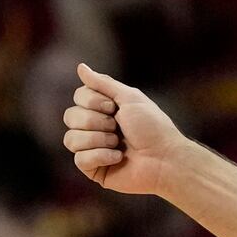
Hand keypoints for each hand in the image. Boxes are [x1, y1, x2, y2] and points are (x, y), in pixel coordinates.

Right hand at [65, 63, 188, 195]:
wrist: (165, 158)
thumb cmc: (153, 127)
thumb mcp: (129, 98)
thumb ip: (103, 83)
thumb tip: (81, 67)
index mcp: (103, 109)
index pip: (78, 97)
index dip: (92, 101)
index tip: (114, 107)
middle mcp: (95, 128)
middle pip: (70, 116)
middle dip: (96, 121)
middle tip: (117, 127)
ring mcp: (92, 149)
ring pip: (71, 139)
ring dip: (98, 139)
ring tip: (118, 143)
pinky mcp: (93, 169)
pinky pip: (80, 159)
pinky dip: (101, 156)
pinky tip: (118, 157)